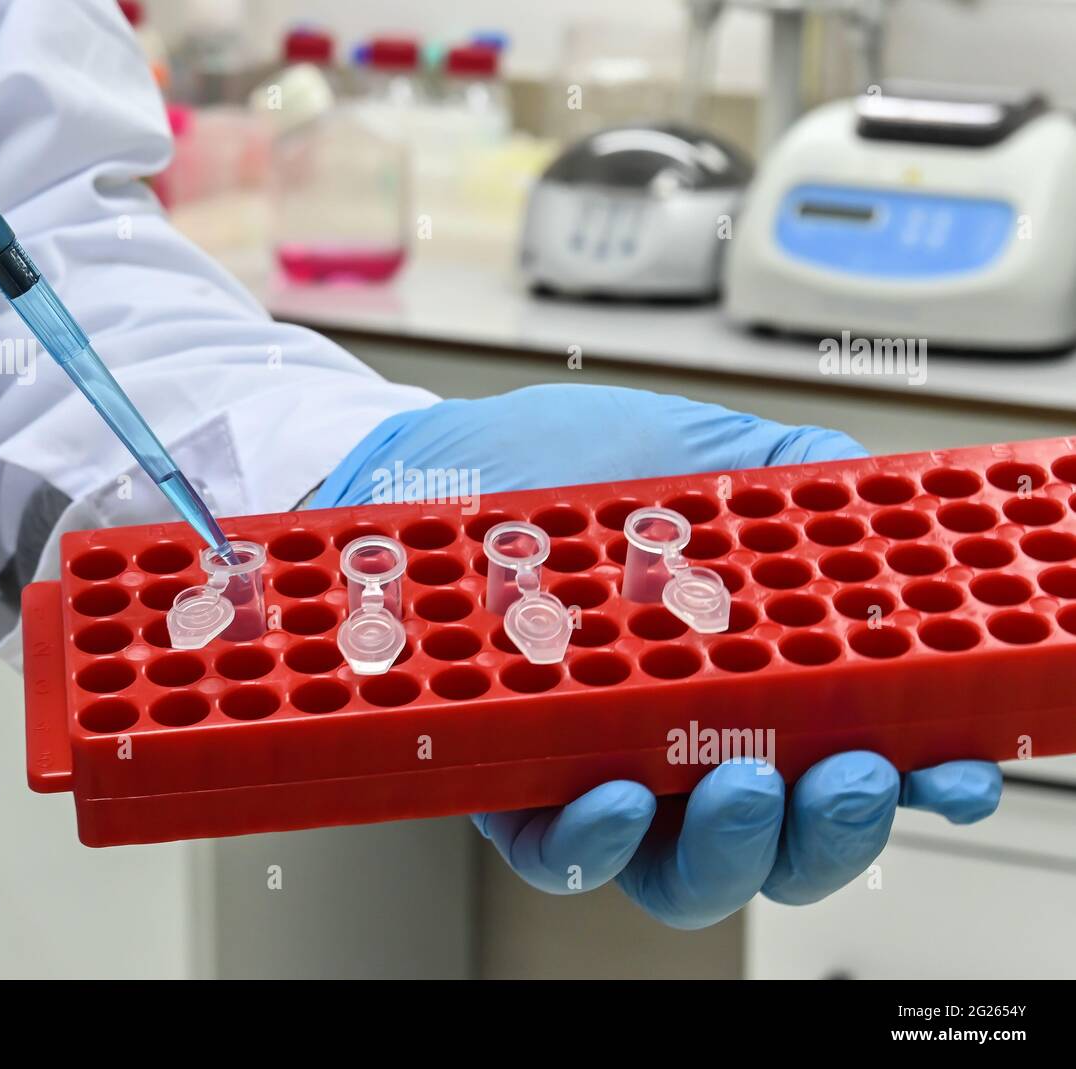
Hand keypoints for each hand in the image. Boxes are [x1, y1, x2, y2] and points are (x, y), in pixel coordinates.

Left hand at [314, 384, 1001, 926]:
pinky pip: (556, 852)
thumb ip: (796, 483)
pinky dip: (592, 842)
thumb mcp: (699, 457)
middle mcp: (675, 740)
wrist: (435, 461)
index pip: (838, 756)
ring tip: (746, 785)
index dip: (906, 781)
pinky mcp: (509, 783)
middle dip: (826, 833)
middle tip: (844, 778)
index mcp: (739, 679)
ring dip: (731, 850)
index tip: (948, 770)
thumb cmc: (564, 463)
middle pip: (774, 843)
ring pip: (678, 872)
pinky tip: (611, 793)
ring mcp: (596, 768)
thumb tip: (877, 501)